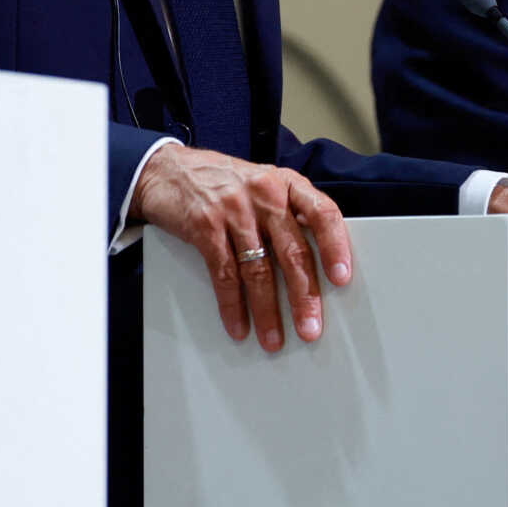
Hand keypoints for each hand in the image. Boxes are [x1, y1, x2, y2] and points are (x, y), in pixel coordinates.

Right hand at [131, 144, 350, 353]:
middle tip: (310, 327)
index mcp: (285, 183)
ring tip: (274, 338)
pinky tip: (238, 323)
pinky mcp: (205, 226)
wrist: (165, 169)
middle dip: (303, 296)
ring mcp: (233, 209)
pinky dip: (232, 304)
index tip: (342, 278)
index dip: (335, 246)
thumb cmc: (220, 181)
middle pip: (292, 250)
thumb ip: (288, 214)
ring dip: (267, 310)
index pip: (321, 212)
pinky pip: (224, 273)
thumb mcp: (262, 184)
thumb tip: (315, 265)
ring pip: (258, 269)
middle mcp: (263, 192)